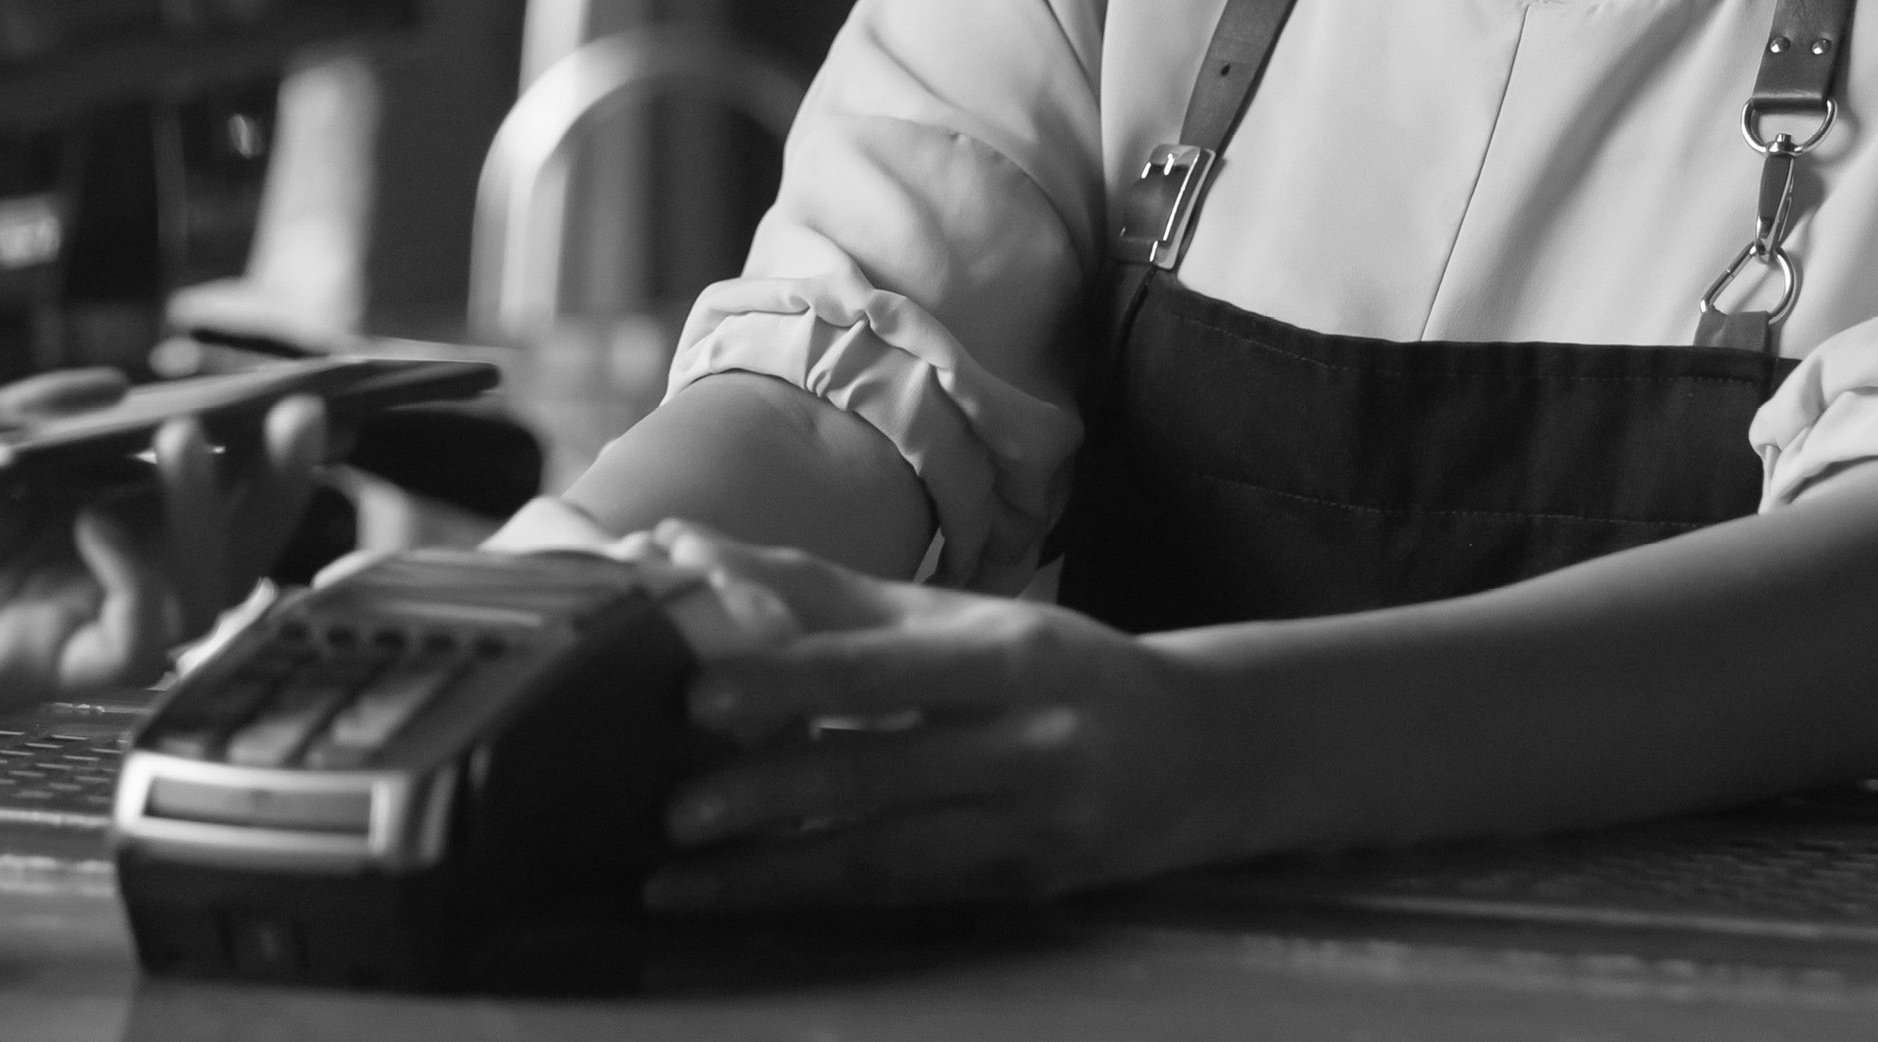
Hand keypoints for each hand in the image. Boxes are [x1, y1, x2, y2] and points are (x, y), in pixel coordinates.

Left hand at [0, 370, 332, 716]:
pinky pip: (133, 645)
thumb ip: (29, 410)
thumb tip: (115, 386)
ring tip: (189, 448)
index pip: (189, 493)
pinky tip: (104, 524)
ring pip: (200, 599)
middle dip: (275, 485)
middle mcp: (81, 575)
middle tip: (304, 417)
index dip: (257, 456)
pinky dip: (141, 581)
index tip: (306, 402)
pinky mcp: (37, 672)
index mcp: (66, 512)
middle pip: (224, 552)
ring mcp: (65, 625)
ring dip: (216, 519)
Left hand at [633, 522, 1255, 909]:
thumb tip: (681, 549)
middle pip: (883, 767)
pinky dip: (814, 895)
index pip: (887, 665)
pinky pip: (902, 891)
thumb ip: (825, 593)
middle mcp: (1027, 739)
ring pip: (886, 851)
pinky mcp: (1021, 885)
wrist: (1203, 751)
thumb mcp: (963, 619)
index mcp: (1008, 651)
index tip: (702, 693)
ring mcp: (1030, 823)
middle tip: (674, 807)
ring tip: (675, 875)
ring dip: (773, 869)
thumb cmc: (1051, 670)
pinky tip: (739, 896)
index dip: (796, 679)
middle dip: (772, 790)